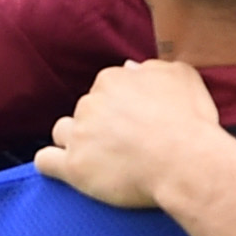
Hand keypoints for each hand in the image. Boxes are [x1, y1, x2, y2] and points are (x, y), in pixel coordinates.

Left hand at [36, 57, 228, 209]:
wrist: (185, 162)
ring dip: (75, 141)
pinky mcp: (73, 166)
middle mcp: (90, 102)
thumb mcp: (183, 76)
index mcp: (113, 80)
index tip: (135, 122)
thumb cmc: (190, 121)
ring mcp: (80, 134)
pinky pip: (45, 161)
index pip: (105, 89)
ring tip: (98, 158)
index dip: (119, 107)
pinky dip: (51, 163)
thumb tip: (130, 68)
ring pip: (62, 132)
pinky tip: (64, 168)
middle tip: (125, 144)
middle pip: (84, 111)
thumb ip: (153, 68)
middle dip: (99, 125)